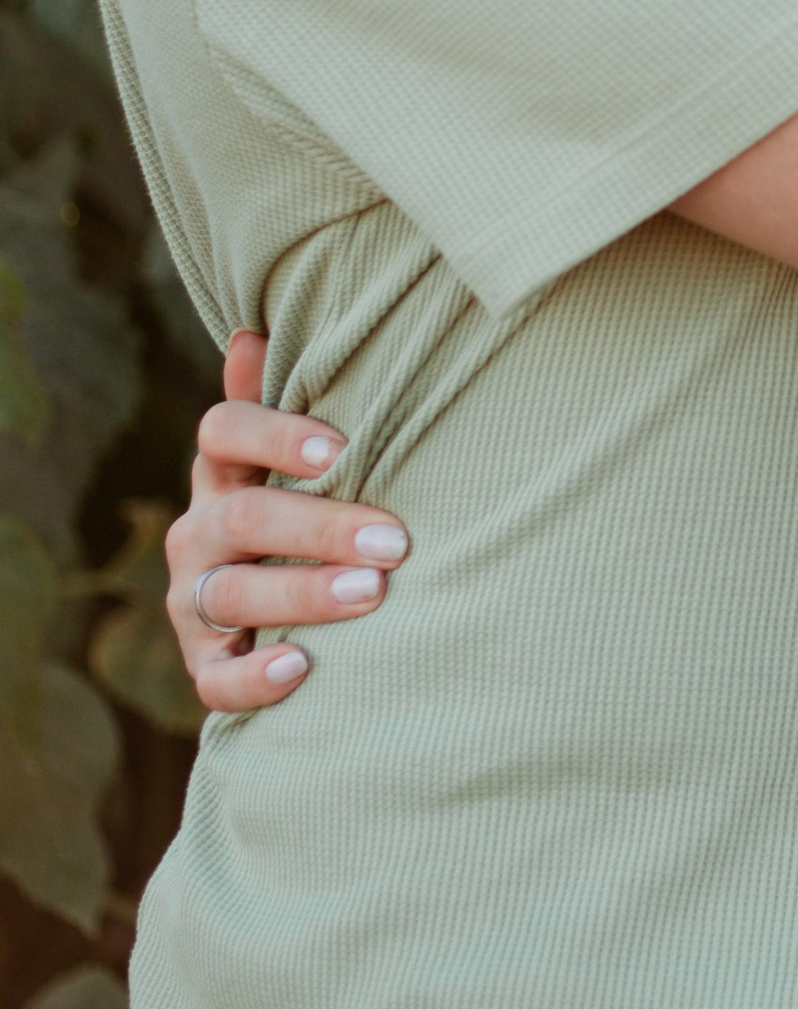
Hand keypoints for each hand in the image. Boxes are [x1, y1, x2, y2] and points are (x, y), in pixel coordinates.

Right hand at [167, 332, 408, 714]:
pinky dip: (254, 676)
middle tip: (394, 542)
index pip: (223, 433)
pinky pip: (215, 678)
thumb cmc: (305, 506)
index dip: (275, 436)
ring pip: (233, 595)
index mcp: (222, 472)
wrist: (274, 607)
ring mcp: (193, 601)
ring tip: (371, 595)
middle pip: (243, 519)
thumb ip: (276, 399)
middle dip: (321, 527)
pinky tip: (301, 667)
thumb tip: (252, 330)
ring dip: (302, 594)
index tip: (340, 451)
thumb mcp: (293, 455)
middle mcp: (198, 533)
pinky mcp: (203, 664)